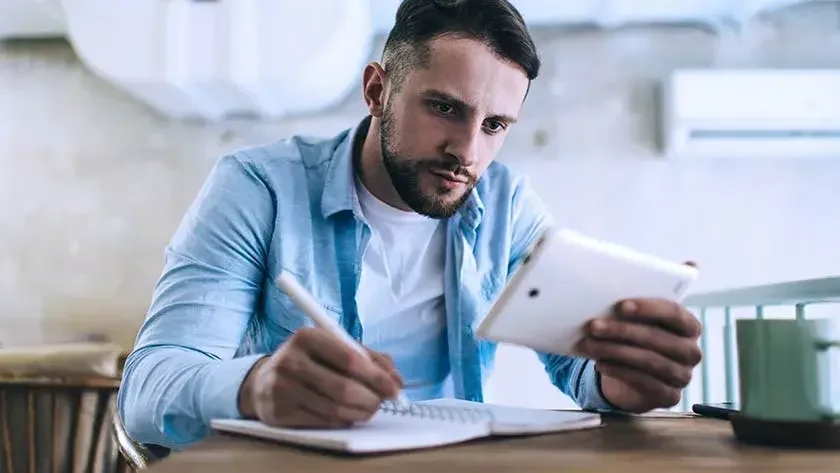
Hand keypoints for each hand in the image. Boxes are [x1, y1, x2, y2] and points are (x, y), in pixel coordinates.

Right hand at [237, 327, 402, 427]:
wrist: (264, 380)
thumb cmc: (310, 361)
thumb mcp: (334, 347)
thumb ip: (368, 357)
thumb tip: (396, 380)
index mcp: (307, 336)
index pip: (350, 359)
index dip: (377, 377)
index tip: (394, 388)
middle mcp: (291, 360)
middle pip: (343, 388)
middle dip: (371, 399)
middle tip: (382, 403)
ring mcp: (282, 388)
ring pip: (334, 409)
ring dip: (360, 413)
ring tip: (369, 409)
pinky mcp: (279, 412)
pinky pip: (322, 421)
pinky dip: (343, 420)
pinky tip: (348, 415)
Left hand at [575, 263, 702, 411]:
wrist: (632, 374)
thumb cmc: (637, 334)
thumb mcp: (640, 316)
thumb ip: (647, 293)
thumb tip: (687, 262)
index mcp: (689, 325)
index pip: (675, 313)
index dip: (649, 309)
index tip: (620, 305)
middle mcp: (691, 351)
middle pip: (658, 339)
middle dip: (622, 331)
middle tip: (593, 325)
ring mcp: (682, 375)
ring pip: (648, 361)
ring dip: (615, 351)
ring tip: (589, 344)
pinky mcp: (668, 395)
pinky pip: (643, 381)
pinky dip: (619, 370)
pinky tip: (601, 363)